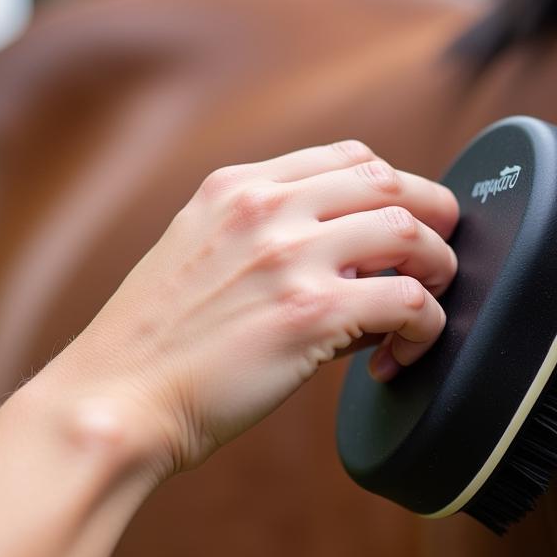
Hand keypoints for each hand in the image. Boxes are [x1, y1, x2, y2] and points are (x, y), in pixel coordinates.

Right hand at [39, 139, 458, 478]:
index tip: (407, 218)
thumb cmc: (156, 342)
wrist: (116, 400)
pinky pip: (409, 301)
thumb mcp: (197, 253)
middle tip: (440, 254)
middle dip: (433, 214)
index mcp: (237, 189)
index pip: (347, 157)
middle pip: (390, 182)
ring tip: (426, 302)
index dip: (394, 186)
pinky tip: (405, 349)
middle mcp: (266, 209)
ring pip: (411, 232)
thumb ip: (263, 235)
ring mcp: (291, 257)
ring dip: (436, 268)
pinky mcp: (313, 314)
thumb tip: (350, 254)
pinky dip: (426, 325)